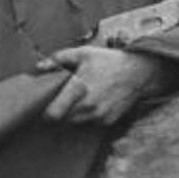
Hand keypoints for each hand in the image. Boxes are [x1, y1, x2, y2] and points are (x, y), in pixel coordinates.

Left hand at [38, 46, 172, 127]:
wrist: (138, 72)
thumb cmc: (109, 61)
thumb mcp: (83, 53)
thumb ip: (58, 59)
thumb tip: (40, 67)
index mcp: (78, 88)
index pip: (53, 114)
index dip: (45, 112)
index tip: (43, 106)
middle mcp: (88, 106)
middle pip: (62, 120)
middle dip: (59, 112)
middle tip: (60, 100)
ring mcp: (99, 116)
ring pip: (75, 123)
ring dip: (72, 115)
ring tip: (78, 99)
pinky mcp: (107, 121)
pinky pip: (90, 123)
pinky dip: (87, 117)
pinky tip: (92, 103)